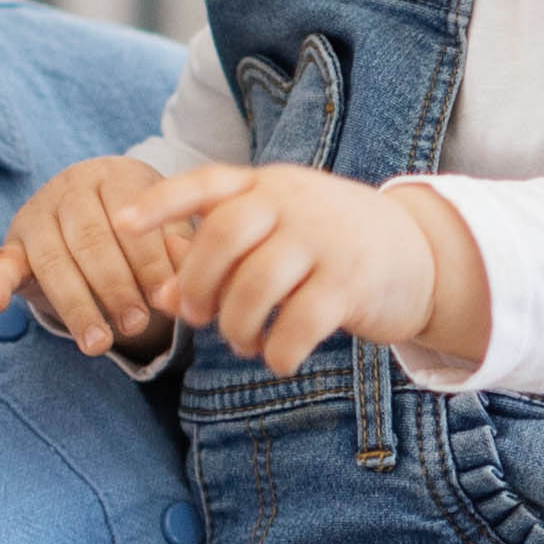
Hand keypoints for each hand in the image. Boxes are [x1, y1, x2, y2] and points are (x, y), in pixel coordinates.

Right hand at [0, 156, 186, 356]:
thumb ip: (178, 250)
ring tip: (98, 345)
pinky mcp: (12, 244)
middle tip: (136, 325)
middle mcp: (72, 188)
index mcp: (116, 176)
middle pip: (91, 240)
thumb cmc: (145, 230)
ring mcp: (37, 213)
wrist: (102, 215)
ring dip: (76, 306)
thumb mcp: (169, 229)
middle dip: (115, 287)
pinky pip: (1, 263)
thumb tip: (183, 281)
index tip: (164, 298)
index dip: (148, 261)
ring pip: (53, 260)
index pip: (130, 218)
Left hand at [143, 162, 488, 375]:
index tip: (121, 224)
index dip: (160, 203)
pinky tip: (279, 359)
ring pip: (255, 286)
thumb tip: (163, 297)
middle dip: (198, 285)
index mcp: (269, 184)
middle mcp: (295, 203)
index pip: (205, 185)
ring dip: (237, 326)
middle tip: (198, 318)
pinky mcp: (351, 284)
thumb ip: (222, 260)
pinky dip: (277, 353)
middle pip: (223, 236)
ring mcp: (325, 241)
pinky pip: (297, 325)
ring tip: (244, 341)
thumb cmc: (332, 246)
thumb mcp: (277, 238)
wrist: (423, 253)